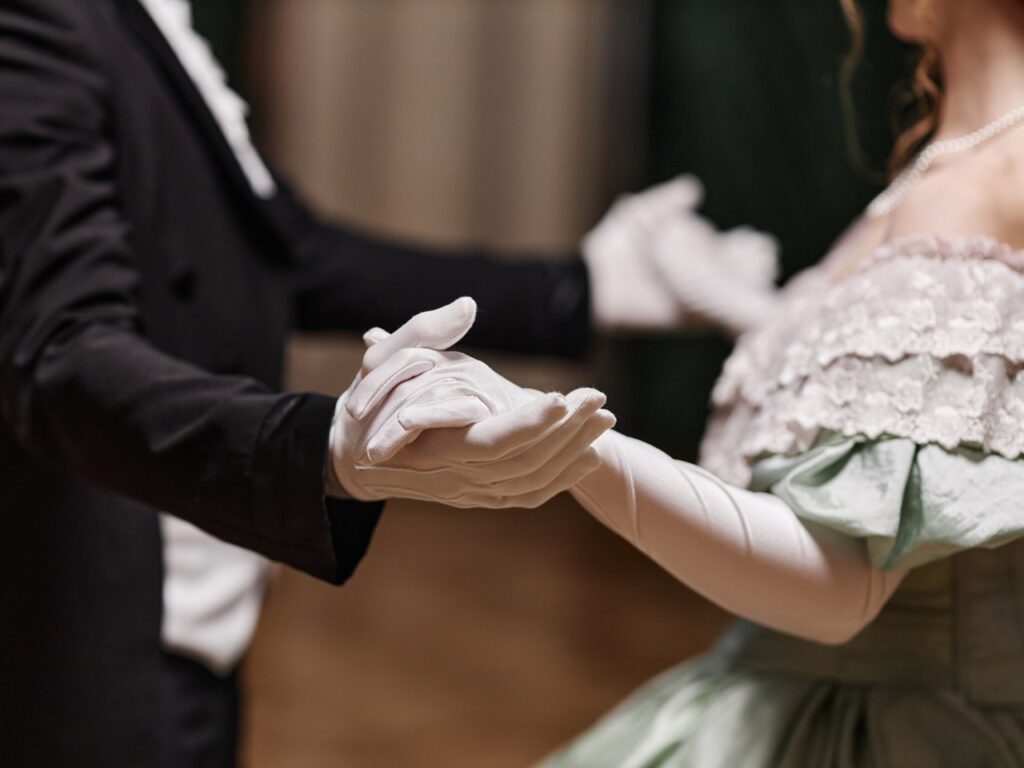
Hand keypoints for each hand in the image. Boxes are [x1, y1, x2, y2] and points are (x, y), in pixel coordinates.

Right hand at [329, 298, 615, 507]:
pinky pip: (528, 495)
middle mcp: (457, 480)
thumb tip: (468, 306)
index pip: (491, 444)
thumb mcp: (381, 362)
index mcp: (432, 449)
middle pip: (524, 464)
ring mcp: (471, 494)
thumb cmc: (365, 405)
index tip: (561, 397)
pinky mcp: (481, 497)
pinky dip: (562, 478)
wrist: (351, 459)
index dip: (529, 424)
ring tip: (604, 418)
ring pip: (532, 481)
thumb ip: (423, 331)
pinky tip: (589, 456)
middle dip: (566, 431)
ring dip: (572, 451)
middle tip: (599, 397)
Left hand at [583, 175, 780, 336]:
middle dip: (752, 264)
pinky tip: (744, 293)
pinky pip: (713, 310)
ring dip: (747, 283)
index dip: (745, 245)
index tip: (757, 241)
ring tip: (764, 273)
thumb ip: (667, 201)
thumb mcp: (641, 213)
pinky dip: (728, 302)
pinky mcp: (685, 316)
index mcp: (691, 252)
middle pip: (735, 270)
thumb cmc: (614, 247)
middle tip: (766, 256)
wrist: (594, 281)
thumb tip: (694, 189)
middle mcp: (696, 277)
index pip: (729, 248)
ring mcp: (692, 298)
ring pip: (729, 291)